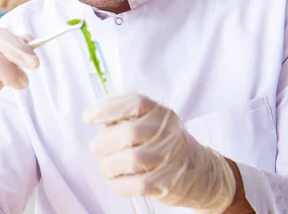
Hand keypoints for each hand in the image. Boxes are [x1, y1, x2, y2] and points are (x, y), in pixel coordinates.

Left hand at [83, 93, 235, 212]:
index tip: (88, 117)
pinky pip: (136, 184)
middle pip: (129, 133)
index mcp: (159, 112)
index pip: (134, 103)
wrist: (199, 172)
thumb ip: (124, 115)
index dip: (107, 109)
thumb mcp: (149, 120)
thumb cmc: (162, 142)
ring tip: (107, 166)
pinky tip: (117, 180)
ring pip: (131, 160)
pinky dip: (119, 183)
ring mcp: (170, 158)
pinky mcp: (167, 183)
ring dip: (109, 165)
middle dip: (104, 142)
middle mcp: (167, 132)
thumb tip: (94, 115)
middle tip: (96, 147)